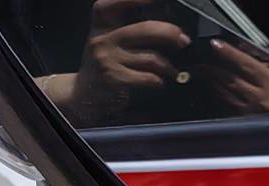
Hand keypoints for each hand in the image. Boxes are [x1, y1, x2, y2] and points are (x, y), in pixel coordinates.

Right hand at [42, 0, 188, 125]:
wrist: (84, 92)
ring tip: (173, 71)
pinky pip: (148, 78)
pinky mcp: (114, 78)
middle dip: (169, 33)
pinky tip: (160, 83)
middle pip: (143, 29)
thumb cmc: (106, 63)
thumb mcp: (109, 39)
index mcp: (102, 24)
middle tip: (184, 40)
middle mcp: (103, 38)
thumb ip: (129, 29)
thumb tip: (166, 27)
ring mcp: (108, 59)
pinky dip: (159, 81)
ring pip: (150, 57)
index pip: (114, 4)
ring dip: (169, 66)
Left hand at [198, 38, 268, 115]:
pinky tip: (211, 85)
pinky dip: (216, 93)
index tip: (216, 45)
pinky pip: (225, 104)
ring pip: (226, 93)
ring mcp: (253, 112)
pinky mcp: (244, 120)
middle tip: (202, 60)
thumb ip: (263, 57)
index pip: (248, 65)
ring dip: (212, 80)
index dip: (230, 54)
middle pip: (232, 80)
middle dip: (214, 68)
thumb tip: (241, 46)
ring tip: (204, 70)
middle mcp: (263, 100)